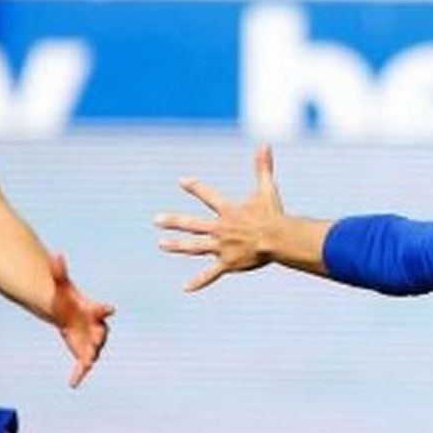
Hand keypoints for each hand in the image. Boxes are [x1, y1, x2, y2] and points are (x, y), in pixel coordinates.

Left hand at [49, 253, 113, 387]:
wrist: (68, 316)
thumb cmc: (66, 300)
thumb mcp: (60, 287)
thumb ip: (59, 272)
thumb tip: (56, 255)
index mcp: (93, 311)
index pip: (101, 310)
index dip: (105, 310)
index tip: (110, 308)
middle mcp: (97, 328)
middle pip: (101, 334)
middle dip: (99, 339)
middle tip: (96, 343)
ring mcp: (91, 342)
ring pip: (94, 351)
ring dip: (90, 357)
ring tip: (86, 364)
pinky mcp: (83, 353)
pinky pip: (83, 365)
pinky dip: (79, 374)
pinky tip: (72, 383)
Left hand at [156, 145, 284, 291]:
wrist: (276, 238)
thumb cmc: (273, 214)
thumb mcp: (267, 189)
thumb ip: (263, 167)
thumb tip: (265, 144)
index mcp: (228, 211)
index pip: (207, 196)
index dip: (195, 188)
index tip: (182, 182)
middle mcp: (220, 228)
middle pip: (192, 224)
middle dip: (173, 220)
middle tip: (156, 219)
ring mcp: (221, 247)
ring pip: (194, 246)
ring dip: (177, 245)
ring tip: (162, 244)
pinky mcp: (228, 263)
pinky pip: (211, 274)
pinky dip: (199, 281)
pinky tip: (185, 288)